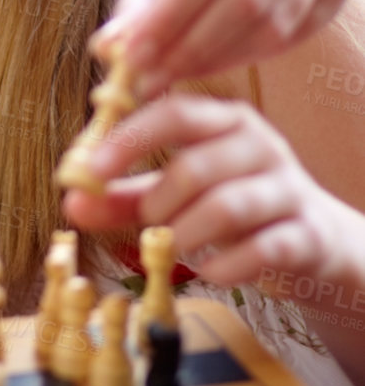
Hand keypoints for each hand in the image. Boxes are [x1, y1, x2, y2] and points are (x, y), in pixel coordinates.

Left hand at [63, 93, 359, 295]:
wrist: (314, 242)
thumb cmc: (234, 206)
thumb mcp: (176, 195)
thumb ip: (124, 197)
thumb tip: (71, 202)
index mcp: (225, 121)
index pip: (174, 114)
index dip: (128, 140)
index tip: (89, 170)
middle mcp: (262, 146)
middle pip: (196, 166)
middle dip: (158, 203)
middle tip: (149, 225)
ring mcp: (289, 189)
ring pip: (227, 207)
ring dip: (186, 235)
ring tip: (175, 247)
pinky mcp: (307, 234)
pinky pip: (259, 250)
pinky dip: (223, 267)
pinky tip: (210, 272)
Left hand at [93, 0, 354, 96]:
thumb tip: (111, 48)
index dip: (169, 16)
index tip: (132, 57)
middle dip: (192, 47)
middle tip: (149, 79)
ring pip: (275, 21)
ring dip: (219, 58)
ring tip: (173, 74)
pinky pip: (298, 32)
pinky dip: (252, 55)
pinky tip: (213, 61)